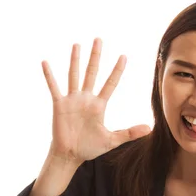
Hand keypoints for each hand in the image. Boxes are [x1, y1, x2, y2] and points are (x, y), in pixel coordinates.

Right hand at [42, 38, 150, 162]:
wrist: (70, 155)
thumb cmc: (89, 148)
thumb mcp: (112, 140)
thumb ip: (129, 133)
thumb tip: (150, 129)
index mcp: (99, 105)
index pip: (110, 83)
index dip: (117, 70)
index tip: (124, 56)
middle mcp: (86, 98)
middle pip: (92, 73)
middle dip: (96, 57)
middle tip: (99, 39)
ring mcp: (72, 100)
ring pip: (74, 75)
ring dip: (75, 60)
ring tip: (77, 45)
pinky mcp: (59, 105)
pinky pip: (54, 87)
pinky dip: (49, 75)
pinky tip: (45, 62)